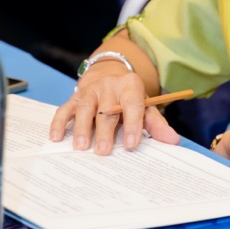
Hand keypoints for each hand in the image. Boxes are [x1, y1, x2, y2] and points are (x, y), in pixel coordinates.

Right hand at [49, 66, 180, 155]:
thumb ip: (157, 124)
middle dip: (104, 131)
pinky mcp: (74, 97)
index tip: (132, 144)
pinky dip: (59, 123)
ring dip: (82, 128)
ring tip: (81, 147)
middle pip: (106, 109)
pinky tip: (56, 137)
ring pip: (84, 108)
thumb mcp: (146, 107)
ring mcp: (90, 91)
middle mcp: (109, 86)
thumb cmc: (129, 99)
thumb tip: (173, 140)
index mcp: (130, 86)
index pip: (132, 104)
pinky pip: (64, 109)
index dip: (133, 124)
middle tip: (103, 151)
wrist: (109, 76)